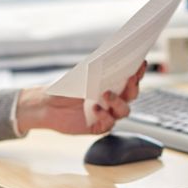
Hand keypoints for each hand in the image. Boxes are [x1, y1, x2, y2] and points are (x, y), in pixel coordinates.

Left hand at [16, 61, 146, 134]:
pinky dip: (103, 115)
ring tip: (106, 94)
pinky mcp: (98, 127)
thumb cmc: (65, 89)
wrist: (47, 105)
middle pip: (132, 95)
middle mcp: (112, 101)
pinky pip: (109, 123)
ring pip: (124, 111)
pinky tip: (94, 108)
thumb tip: (110, 61)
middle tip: (130, 78)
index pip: (130, 79)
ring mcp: (107, 114)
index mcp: (111, 86)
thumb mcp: (81, 77)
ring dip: (118, 102)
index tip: (141, 63)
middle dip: (133, 87)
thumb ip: (97, 71)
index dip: (138, 72)